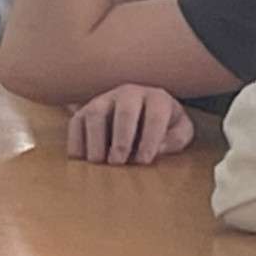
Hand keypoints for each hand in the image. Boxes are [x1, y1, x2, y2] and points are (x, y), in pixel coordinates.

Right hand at [66, 84, 195, 164]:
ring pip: (95, 113)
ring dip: (95, 138)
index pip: (154, 117)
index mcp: (157, 98)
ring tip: (97, 161)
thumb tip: (160, 148)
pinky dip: (75, 139)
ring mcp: (104, 99)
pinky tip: (78, 156)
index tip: (144, 161)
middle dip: (121, 138)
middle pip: (124, 112)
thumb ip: (177, 138)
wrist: (143, 107)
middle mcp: (129, 93)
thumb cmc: (165, 123)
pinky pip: (76, 120)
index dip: (150, 139)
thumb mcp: (180, 128)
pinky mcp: (86, 108)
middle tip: (117, 162)